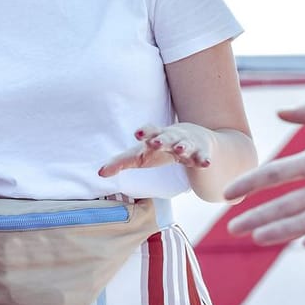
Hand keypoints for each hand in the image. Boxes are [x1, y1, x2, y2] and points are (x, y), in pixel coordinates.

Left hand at [98, 122, 215, 177]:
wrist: (195, 139)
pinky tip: (205, 163)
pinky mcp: (201, 153)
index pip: (149, 131)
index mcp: (156, 136)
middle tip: (154, 142)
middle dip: (161, 139)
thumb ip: (121, 162)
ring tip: (179, 150)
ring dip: (182, 146)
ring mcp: (188, 144)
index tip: (137, 134)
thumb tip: (99, 173)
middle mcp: (172, 137)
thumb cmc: (161, 148)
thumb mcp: (141, 155)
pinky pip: (203, 157)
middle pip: (166, 137)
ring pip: (185, 145)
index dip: (144, 131)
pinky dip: (204, 159)